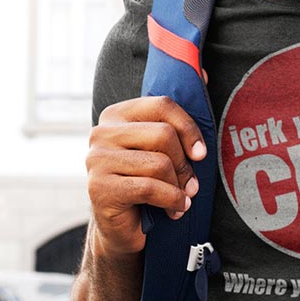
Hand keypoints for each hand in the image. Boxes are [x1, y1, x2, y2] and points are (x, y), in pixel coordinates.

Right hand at [85, 96, 206, 256]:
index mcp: (117, 115)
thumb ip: (178, 115)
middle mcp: (101, 132)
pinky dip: (172, 201)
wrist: (124, 228)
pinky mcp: (99, 188)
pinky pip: (150, 188)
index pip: (162, 105)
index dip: (189, 129)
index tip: (201, 153)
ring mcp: (96, 160)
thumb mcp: (164, 148)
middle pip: (163, 135)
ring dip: (179, 187)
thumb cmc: (150, 181)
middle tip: (191, 184)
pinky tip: (175, 210)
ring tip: (182, 199)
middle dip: (185, 164)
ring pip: (159, 163)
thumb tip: (204, 72)